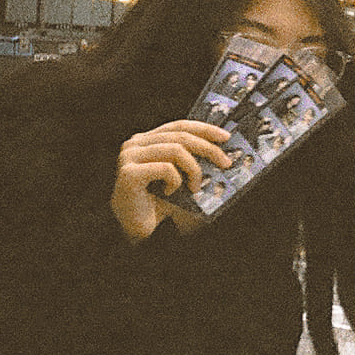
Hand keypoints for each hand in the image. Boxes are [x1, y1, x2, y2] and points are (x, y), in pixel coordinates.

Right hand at [112, 120, 232, 241]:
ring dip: (194, 170)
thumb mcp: (179, 174)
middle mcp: (135, 144)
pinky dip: (176, 181)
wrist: (138, 229)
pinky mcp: (129, 173)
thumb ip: (191, 158)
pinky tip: (170, 192)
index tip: (226, 137)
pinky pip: (166, 169)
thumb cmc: (159, 202)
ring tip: (195, 188)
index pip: (179, 125)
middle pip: (181, 136)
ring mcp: (129, 157)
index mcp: (147, 140)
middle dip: (208, 149)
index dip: (204, 129)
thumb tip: (222, 151)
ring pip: (176, 150)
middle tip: (225, 163)